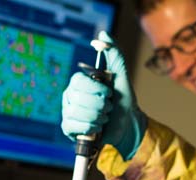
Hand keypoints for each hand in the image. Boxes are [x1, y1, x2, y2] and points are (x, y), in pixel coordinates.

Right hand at [61, 31, 146, 159]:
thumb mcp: (121, 76)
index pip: (78, 81)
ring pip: (77, 113)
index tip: (109, 94)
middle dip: (100, 105)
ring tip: (104, 117)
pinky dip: (91, 127)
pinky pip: (74, 126)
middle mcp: (70, 95)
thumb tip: (103, 34)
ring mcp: (67, 111)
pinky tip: (97, 127)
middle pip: (78, 98)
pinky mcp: (68, 128)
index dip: (96, 89)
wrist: (127, 126)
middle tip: (109, 107)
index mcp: (79, 82)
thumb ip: (114, 54)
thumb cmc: (123, 101)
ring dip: (98, 117)